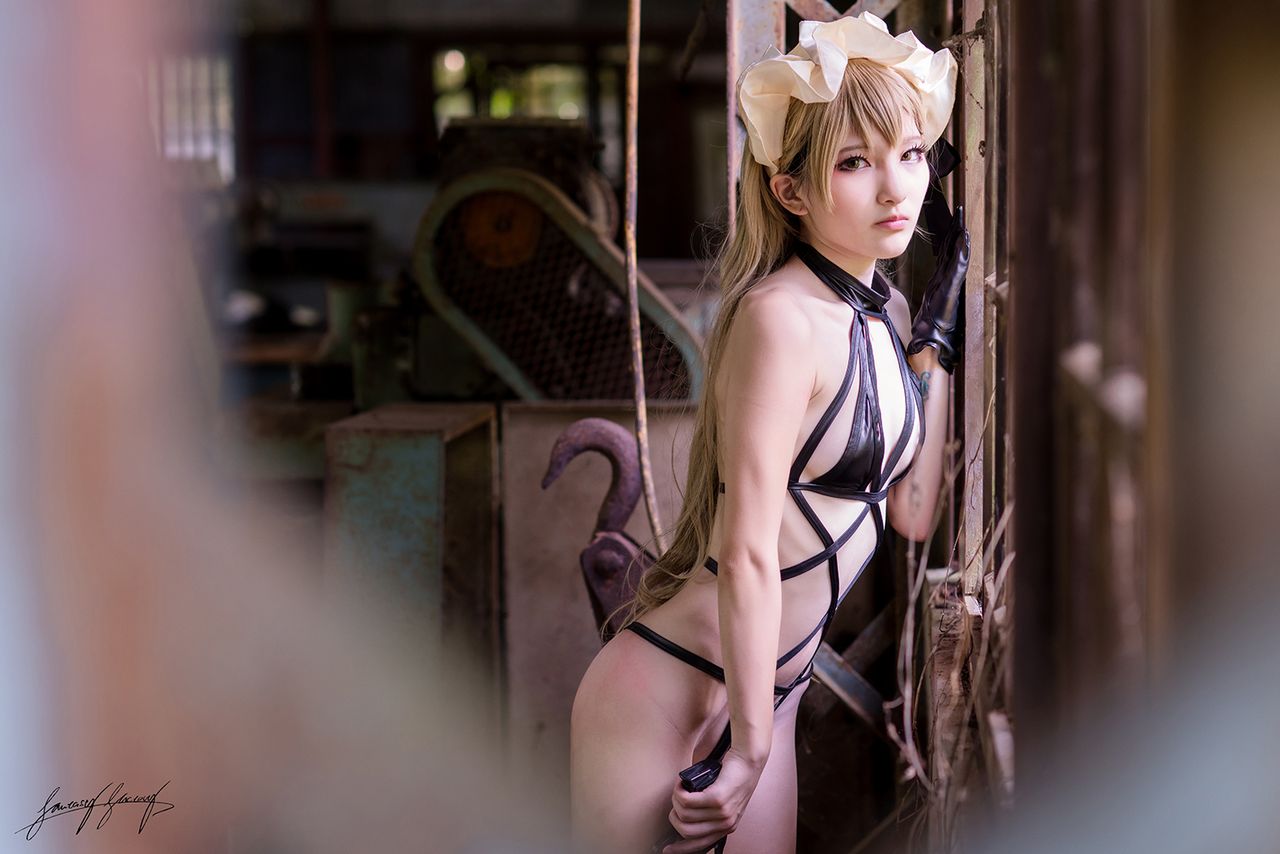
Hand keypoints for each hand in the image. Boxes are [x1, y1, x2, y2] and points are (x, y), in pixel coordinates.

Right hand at [661, 748, 762, 853]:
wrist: (748, 759)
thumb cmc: (734, 776)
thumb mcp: (724, 801)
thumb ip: (709, 814)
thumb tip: (684, 820)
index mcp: (727, 827)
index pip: (700, 846)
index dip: (680, 849)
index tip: (667, 849)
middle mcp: (726, 823)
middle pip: (686, 831)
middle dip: (674, 817)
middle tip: (675, 803)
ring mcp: (722, 811)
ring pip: (684, 814)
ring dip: (676, 800)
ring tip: (680, 789)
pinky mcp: (717, 798)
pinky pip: (687, 801)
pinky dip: (679, 791)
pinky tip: (681, 784)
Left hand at [907, 203, 970, 373]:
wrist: (931, 348)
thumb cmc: (926, 334)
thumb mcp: (922, 313)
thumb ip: (921, 302)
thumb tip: (909, 298)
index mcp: (940, 288)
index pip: (944, 259)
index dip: (947, 242)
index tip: (950, 226)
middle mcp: (946, 285)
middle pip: (951, 254)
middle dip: (955, 235)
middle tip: (958, 215)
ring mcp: (950, 287)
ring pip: (955, 258)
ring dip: (959, 240)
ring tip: (962, 223)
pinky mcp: (951, 290)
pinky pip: (956, 267)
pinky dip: (960, 253)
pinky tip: (962, 240)